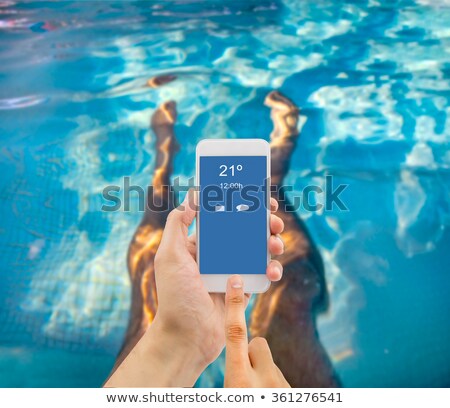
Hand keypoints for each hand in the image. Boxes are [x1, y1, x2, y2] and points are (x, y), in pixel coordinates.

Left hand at [105, 189, 284, 386]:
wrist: (188, 338)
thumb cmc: (175, 297)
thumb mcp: (169, 257)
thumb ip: (176, 226)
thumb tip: (191, 198)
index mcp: (200, 245)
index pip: (223, 218)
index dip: (242, 206)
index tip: (259, 198)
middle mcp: (217, 255)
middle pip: (246, 232)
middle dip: (264, 223)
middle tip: (274, 221)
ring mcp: (232, 272)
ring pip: (258, 250)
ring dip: (273, 243)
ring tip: (276, 246)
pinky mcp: (244, 289)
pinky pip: (262, 274)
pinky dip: (272, 269)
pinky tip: (272, 272)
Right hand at [224, 275, 290, 387]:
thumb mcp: (227, 395)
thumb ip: (231, 373)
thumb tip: (234, 353)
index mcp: (239, 381)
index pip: (235, 334)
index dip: (234, 305)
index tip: (235, 280)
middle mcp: (263, 382)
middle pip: (258, 344)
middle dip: (252, 351)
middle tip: (247, 376)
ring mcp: (281, 387)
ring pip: (270, 363)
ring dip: (262, 374)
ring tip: (256, 393)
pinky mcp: (294, 393)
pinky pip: (280, 378)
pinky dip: (271, 386)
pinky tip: (266, 398)